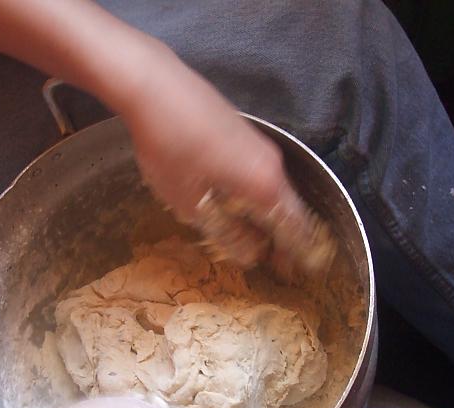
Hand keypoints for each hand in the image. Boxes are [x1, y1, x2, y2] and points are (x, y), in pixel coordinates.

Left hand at [117, 48, 334, 274]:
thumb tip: (252, 255)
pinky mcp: (243, 134)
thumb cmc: (170, 150)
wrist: (155, 87)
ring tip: (251, 240)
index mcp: (266, 185)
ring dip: (265, 217)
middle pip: (288, 208)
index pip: (297, 228)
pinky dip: (253, 196)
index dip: (298, 254)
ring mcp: (259, 145)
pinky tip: (233, 206)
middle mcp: (272, 164)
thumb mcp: (192, 204)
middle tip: (273, 262)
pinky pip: (258, 174)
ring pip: (272, 190)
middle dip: (282, 238)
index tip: (294, 273)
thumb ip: (226, 233)